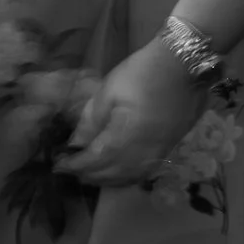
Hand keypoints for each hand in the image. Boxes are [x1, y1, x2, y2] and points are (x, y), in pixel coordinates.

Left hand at [55, 37, 207, 188]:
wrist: (185, 64)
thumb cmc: (142, 72)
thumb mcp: (109, 91)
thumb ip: (91, 121)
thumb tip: (75, 144)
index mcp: (126, 135)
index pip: (95, 160)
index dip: (75, 166)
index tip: (58, 165)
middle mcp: (144, 151)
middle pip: (111, 173)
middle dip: (87, 174)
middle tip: (70, 169)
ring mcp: (159, 152)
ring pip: (128, 177)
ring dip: (105, 179)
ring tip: (89, 174)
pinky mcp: (168, 148)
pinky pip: (144, 172)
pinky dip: (125, 177)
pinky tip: (116, 174)